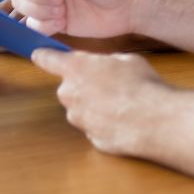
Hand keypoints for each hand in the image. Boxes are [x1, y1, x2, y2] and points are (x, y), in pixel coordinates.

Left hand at [31, 48, 163, 154]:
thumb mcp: (126, 59)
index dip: (44, 55)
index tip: (38, 54)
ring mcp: (79, 120)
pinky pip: (95, 125)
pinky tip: (125, 118)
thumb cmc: (141, 85)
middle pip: (69, 87)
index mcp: (76, 69)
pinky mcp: (91, 138)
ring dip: (95, 105)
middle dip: (84, 84)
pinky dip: (105, 122)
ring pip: (81, 108)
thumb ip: (106, 62)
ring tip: (123, 102)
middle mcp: (70, 95)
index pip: (48, 59)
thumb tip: (104, 67)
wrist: (154, 121)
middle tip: (110, 82)